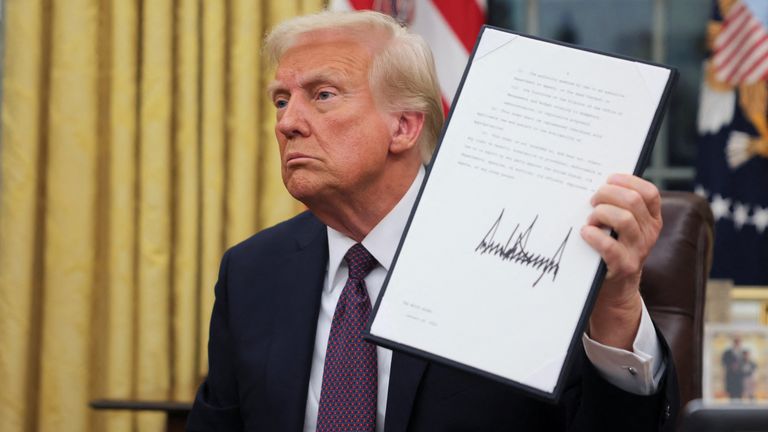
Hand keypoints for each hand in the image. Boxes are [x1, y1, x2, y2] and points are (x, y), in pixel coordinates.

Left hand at [580, 174, 661, 349]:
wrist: (615, 289)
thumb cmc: (612, 248)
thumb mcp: (623, 228)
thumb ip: (619, 207)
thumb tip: (597, 183)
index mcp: (652, 220)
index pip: (650, 193)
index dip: (628, 181)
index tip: (609, 179)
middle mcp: (649, 234)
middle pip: (633, 201)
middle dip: (607, 194)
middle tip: (592, 200)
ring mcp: (638, 250)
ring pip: (623, 219)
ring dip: (600, 214)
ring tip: (590, 220)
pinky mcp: (623, 266)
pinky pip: (609, 246)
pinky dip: (593, 235)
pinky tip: (585, 233)